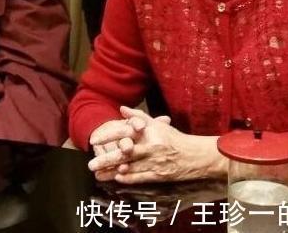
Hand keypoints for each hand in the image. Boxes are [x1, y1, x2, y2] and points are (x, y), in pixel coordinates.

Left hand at [94, 106, 225, 183]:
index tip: (95, 139)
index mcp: (149, 132)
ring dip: (112, 172)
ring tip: (98, 175)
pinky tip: (117, 178)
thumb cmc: (174, 139)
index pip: (125, 132)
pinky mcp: (160, 175)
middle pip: (124, 153)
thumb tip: (121, 109)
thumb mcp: (157, 125)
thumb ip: (138, 116)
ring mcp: (155, 162)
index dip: (109, 135)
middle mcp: (151, 146)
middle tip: (90, 164)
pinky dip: (129, 178)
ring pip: (129, 167)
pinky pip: (141, 177)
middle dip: (106, 159)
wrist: (196, 156)